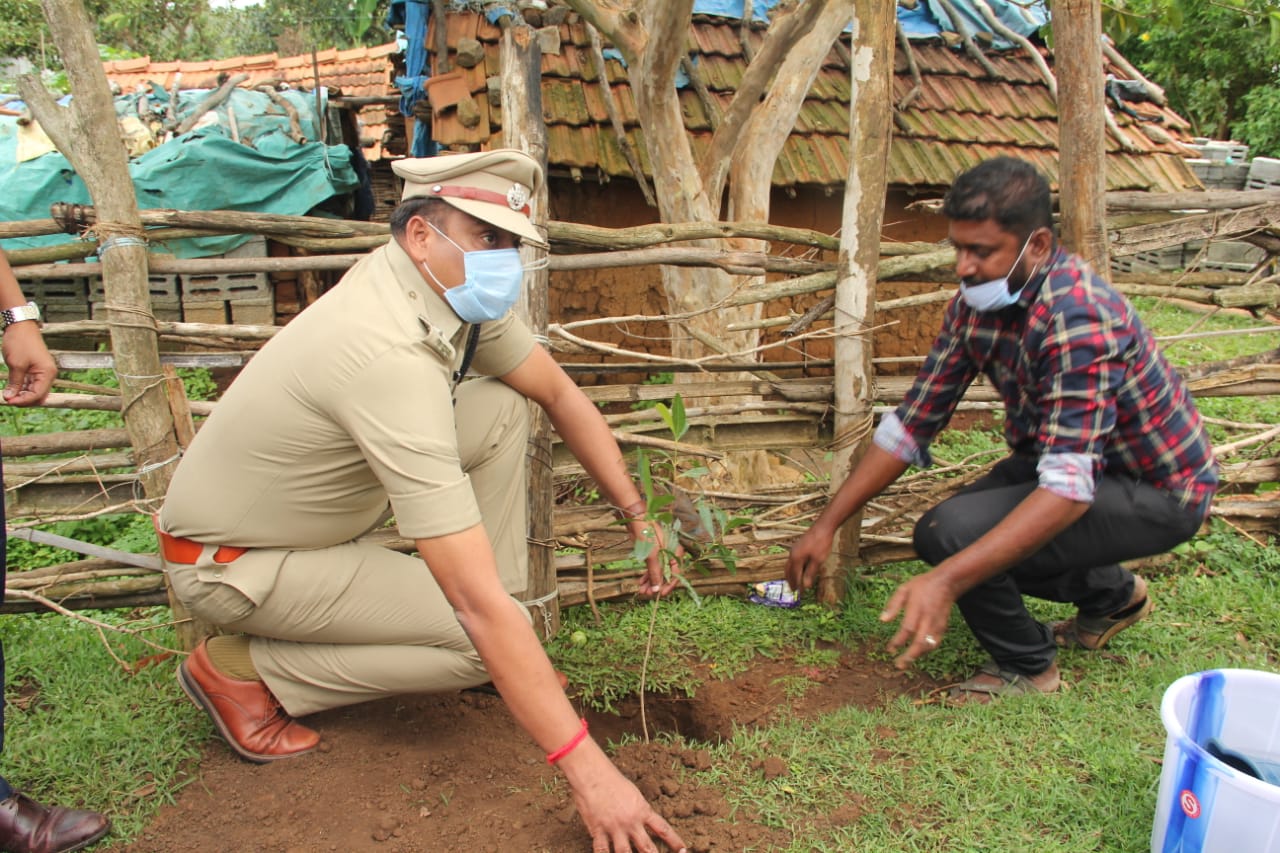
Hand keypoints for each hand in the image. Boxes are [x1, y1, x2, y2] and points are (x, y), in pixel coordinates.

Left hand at [2, 321, 56, 406]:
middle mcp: (48, 375)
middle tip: (7, 400)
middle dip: (24, 400)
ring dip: (22, 395)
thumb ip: (14, 383)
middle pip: (38, 395)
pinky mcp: (35, 370)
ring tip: (7, 396)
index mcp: (47, 373)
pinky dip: (21, 388)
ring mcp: (42, 372)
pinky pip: (30, 384)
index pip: (38, 394)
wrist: (21, 326)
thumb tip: (9, 398)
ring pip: (34, 391)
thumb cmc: (20, 343)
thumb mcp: (16, 364)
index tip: (8, 401)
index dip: (24, 401)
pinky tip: (11, 390)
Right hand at [570, 762, 686, 852]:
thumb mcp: (632, 793)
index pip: (663, 829)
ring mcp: (615, 827)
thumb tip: (642, 820)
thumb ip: (638, 809)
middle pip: (647, 847)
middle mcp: (631, 822)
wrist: (593, 775)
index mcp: (642, 810)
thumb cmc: (611, 779)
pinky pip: (602, 850)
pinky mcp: (598, 830)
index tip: (683, 850)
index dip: (675, 841)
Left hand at [631, 519, 681, 597]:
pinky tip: (641, 583)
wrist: (637, 520)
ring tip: (642, 591)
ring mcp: (661, 554)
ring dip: (650, 582)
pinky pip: (651, 568)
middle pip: (666, 574)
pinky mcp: (652, 553)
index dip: (668, 585)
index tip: (660, 594)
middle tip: (647, 594)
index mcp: (676, 553)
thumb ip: (655, 574)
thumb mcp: (652, 556)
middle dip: (656, 585)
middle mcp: (670, 554)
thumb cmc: (648, 534)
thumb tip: (656, 590)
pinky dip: (647, 575)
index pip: (676, 573)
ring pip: (657, 572)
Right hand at [785, 522, 833, 591]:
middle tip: (793, 590)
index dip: (798, 585)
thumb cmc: (821, 544)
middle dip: (791, 580)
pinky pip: (792, 560)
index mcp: (796, 558)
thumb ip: (811, 573)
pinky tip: (799, 569)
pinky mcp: (798, 546)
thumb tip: (805, 586)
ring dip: (791, 574)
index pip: (795, 575)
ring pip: (789, 565)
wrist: (823, 527)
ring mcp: (794, 549)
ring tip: (793, 581)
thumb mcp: (818, 560)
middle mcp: (792, 554)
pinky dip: (794, 567)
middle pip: (788, 570)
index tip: (800, 594)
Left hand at [880, 570, 953, 669]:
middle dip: (909, 656)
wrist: (946, 583)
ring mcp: (937, 624)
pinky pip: (935, 643)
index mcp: (917, 608)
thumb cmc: (921, 585)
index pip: (907, 629)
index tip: (889, 650)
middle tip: (898, 665)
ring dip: (917, 656)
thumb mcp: (904, 589)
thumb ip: (893, 605)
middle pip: (920, 642)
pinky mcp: (943, 627)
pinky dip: (926, 651)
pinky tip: (917, 654)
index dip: (898, 641)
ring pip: (929, 645)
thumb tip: (882, 620)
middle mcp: (928, 618)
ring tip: (906, 663)